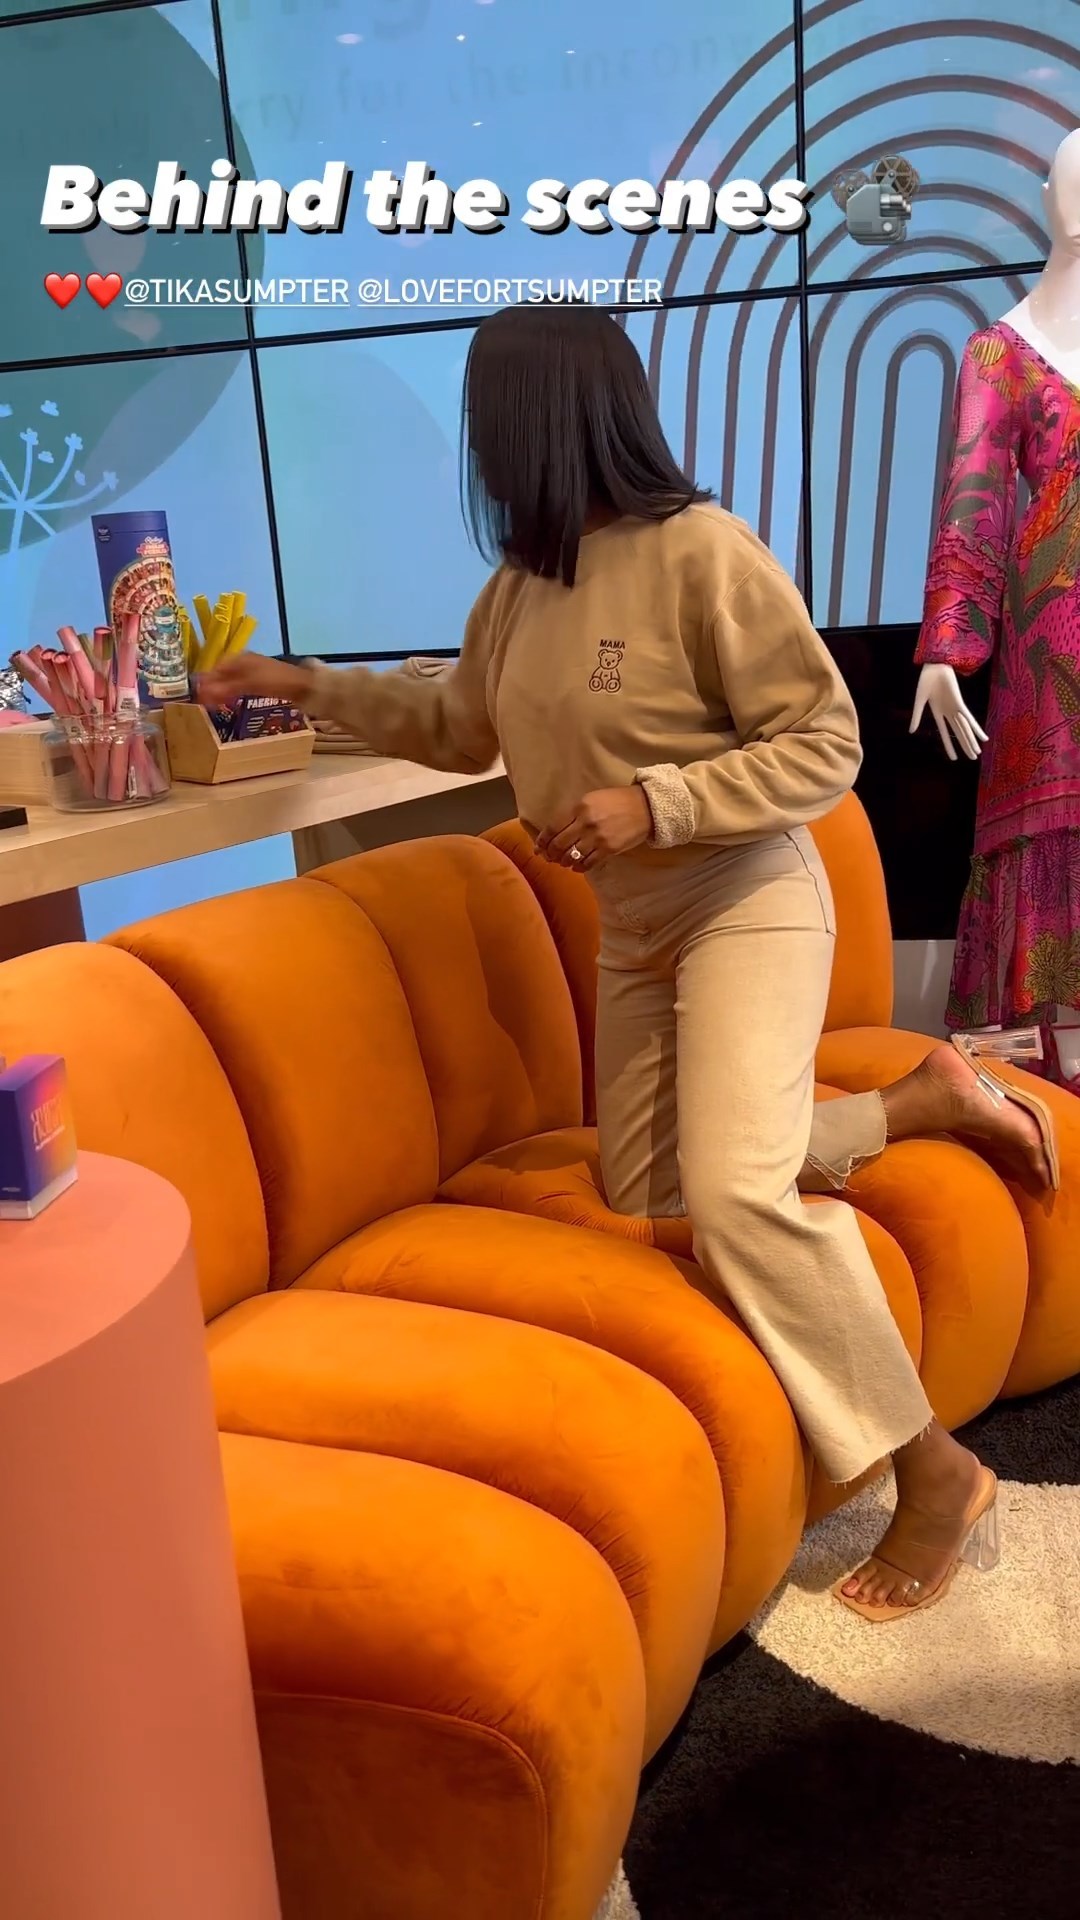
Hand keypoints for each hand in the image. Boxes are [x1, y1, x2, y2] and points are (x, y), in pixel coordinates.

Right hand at [194, 653, 312, 710]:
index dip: (205, 683)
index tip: (197, 698)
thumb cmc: (276, 681)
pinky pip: (240, 687)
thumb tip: (201, 694)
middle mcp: (244, 662)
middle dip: (212, 688)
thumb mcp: (249, 684)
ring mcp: (253, 671)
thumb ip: (226, 688)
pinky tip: (231, 702)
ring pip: (230, 681)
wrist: (304, 686)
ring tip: (214, 706)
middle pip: (222, 675)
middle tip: (204, 705)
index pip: (215, 670)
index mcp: (239, 658)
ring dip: (222, 692)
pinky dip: (233, 694)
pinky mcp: (261, 682)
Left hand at [536, 786, 651, 869]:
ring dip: (563, 862)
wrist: (645, 808)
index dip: (542, 840)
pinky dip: (578, 868)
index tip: (538, 847)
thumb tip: (555, 831)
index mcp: (579, 807)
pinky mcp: (608, 850)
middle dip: (550, 854)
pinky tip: (576, 867)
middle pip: (559, 844)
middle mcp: (585, 823)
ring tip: (563, 862)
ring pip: (571, 856)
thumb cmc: (616, 801)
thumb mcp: (591, 799)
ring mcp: (597, 838)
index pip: (552, 827)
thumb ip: (573, 813)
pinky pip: (587, 864)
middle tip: (549, 857)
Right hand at [910, 664, 987, 762]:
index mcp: (938, 712)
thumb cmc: (926, 679)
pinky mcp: (959, 703)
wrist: (934, 665)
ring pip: (965, 729)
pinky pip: (969, 719)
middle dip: (966, 746)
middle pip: (959, 733)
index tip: (953, 758)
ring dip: (971, 742)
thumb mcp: (919, 701)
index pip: (945, 733)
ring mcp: (955, 708)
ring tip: (977, 753)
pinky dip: (976, 728)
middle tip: (973, 758)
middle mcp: (949, 712)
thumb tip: (911, 732)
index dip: (949, 746)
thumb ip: (916, 716)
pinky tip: (983, 737)